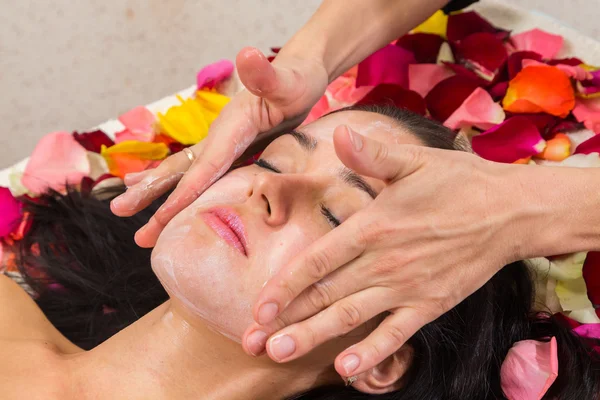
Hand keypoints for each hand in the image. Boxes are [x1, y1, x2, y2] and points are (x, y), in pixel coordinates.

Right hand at [110, 47, 327, 246]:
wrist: (297, 76)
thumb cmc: (295, 81)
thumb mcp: (285, 81)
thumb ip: (265, 75)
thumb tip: (246, 54)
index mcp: (229, 127)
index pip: (203, 167)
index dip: (183, 194)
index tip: (163, 219)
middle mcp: (217, 135)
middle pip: (179, 168)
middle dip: (149, 192)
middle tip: (117, 212)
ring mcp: (220, 142)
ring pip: (182, 172)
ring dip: (156, 192)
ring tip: (124, 208)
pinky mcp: (229, 149)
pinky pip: (200, 174)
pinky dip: (179, 186)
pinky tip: (167, 194)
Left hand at [242, 126, 531, 378]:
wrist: (510, 211)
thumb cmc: (457, 181)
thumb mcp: (413, 159)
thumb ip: (371, 153)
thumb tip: (339, 132)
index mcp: (373, 226)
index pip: (317, 261)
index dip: (284, 286)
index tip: (257, 308)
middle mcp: (385, 262)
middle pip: (325, 295)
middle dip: (286, 320)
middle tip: (252, 343)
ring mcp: (408, 287)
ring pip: (351, 317)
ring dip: (314, 337)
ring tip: (280, 354)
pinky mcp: (430, 304)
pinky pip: (396, 334)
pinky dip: (372, 353)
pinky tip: (347, 370)